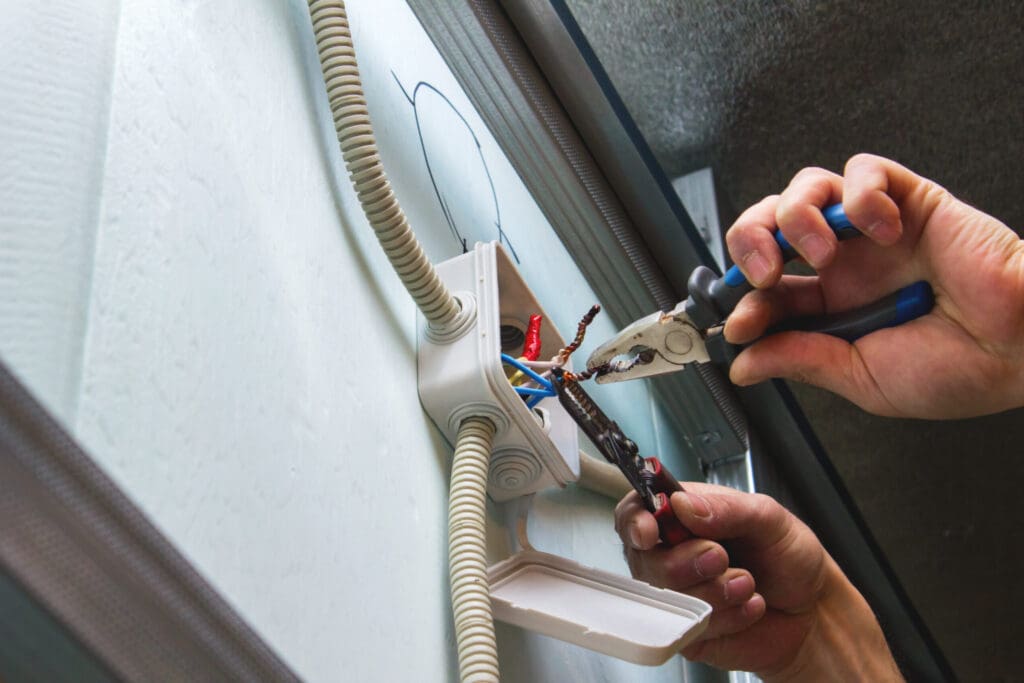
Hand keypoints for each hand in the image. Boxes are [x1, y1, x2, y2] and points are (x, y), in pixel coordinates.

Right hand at [615, 483, 900, 679]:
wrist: (812, 608)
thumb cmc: (787, 557)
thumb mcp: (769, 518)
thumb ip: (727, 508)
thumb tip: (684, 504)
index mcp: (681, 516)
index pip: (635, 512)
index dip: (635, 522)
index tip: (651, 532)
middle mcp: (671, 554)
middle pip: (646, 560)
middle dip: (688, 562)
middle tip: (723, 556)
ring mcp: (676, 594)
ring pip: (670, 597)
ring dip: (718, 591)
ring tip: (748, 582)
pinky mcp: (687, 631)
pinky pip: (691, 628)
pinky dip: (729, 617)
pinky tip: (747, 607)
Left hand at [723, 153, 1023, 417]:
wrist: (1023, 348)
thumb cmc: (958, 368)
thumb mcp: (861, 377)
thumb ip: (800, 360)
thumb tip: (744, 365)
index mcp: (831, 306)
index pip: (764, 290)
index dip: (742, 301)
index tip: (738, 325)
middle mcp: (845, 263)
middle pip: (769, 225)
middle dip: (749, 242)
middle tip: (761, 275)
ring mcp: (873, 230)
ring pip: (806, 188)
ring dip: (797, 215)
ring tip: (821, 253)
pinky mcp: (910, 199)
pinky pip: (866, 170)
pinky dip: (861, 193)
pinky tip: (881, 230)